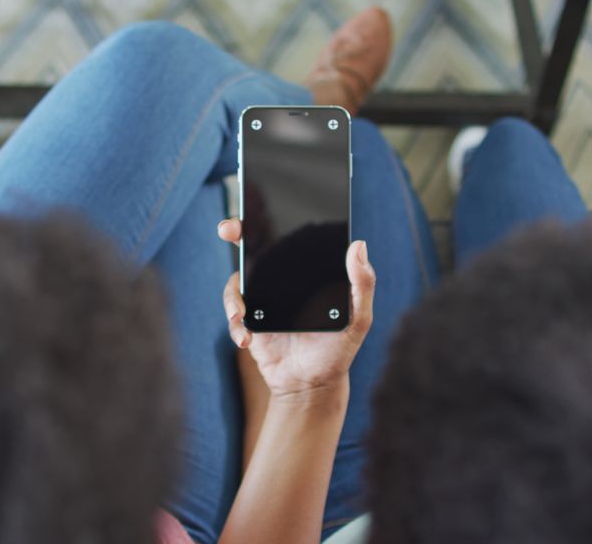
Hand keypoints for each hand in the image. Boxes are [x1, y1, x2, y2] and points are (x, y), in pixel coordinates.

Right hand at [218, 218, 375, 399]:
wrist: (313, 385)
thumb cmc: (338, 348)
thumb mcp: (358, 317)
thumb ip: (362, 284)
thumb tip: (359, 245)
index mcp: (304, 273)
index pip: (287, 239)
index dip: (273, 219)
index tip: (261, 207)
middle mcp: (279, 281)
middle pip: (253, 249)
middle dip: (236, 232)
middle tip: (229, 228)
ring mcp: (260, 301)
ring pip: (236, 282)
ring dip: (232, 295)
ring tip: (240, 314)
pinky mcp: (248, 324)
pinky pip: (233, 316)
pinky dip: (235, 325)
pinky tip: (246, 338)